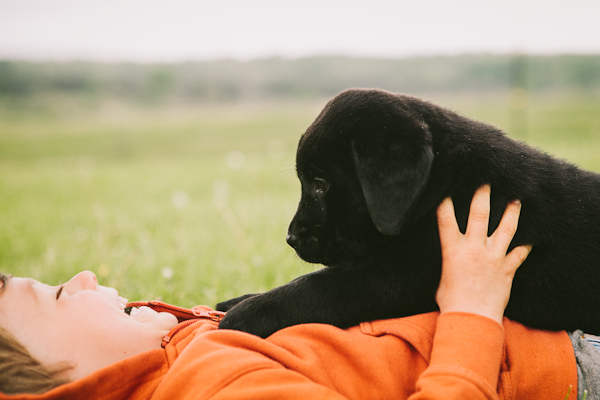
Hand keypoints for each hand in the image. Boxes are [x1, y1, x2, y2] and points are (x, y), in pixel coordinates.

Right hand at [435, 185, 531, 323]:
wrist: (471, 319)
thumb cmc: (451, 302)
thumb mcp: (442, 278)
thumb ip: (448, 264)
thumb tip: (449, 263)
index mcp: (453, 250)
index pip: (446, 219)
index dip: (445, 201)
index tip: (447, 187)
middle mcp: (474, 249)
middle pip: (479, 215)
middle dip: (482, 195)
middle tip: (486, 182)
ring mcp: (493, 257)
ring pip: (506, 228)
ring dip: (511, 212)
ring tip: (516, 199)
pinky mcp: (507, 268)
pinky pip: (520, 253)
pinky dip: (526, 245)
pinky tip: (531, 238)